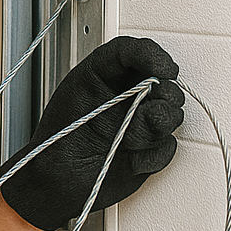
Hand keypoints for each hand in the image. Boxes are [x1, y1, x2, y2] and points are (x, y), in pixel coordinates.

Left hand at [0, 36, 184, 230]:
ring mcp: (142, 122)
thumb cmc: (60, 133)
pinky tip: (128, 158)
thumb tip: (156, 98)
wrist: (58, 177)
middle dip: (163, 95)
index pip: (135, 52)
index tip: (166, 70)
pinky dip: (150, 155)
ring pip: (172, 115)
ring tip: (126, 140)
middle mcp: (128, 96)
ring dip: (153, 128)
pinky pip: (167, 147)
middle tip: (146, 108)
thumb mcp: (80, 92)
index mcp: (106, 74)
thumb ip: (120, 83)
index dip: (154, 57)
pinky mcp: (151, 149)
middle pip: (164, 83)